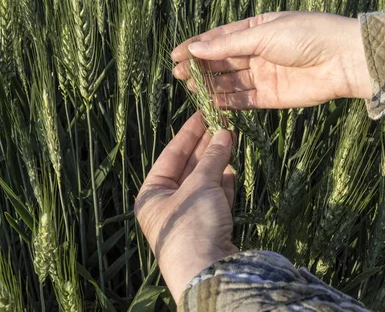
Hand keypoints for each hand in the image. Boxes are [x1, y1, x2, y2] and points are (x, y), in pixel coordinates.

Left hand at [134, 113, 237, 303]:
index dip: (188, 133)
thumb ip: (212, 159)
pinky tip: (232, 167)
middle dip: (206, 146)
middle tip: (222, 123)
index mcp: (152, 194)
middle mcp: (167, 205)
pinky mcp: (208, 227)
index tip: (202, 113)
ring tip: (230, 138)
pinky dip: (224, 183)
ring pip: (204, 182)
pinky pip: (215, 198)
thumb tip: (223, 133)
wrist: (208, 272)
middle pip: (188, 168)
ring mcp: (189, 217)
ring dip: (217, 162)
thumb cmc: (192, 226)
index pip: (170, 155)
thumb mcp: (200, 186)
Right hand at [172, 11, 371, 108]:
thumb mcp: (263, 34)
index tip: (174, 55)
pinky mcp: (271, 97)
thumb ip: (228, 44)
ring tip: (190, 88)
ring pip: (229, 82)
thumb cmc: (306, 36)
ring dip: (210, 85)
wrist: (343, 60)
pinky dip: (227, 103)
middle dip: (200, 68)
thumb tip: (196, 48)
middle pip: (222, 61)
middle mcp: (258, 52)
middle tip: (178, 75)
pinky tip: (210, 104)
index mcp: (256, 29)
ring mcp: (263, 75)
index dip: (196, 47)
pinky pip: (243, 101)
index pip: (219, 38)